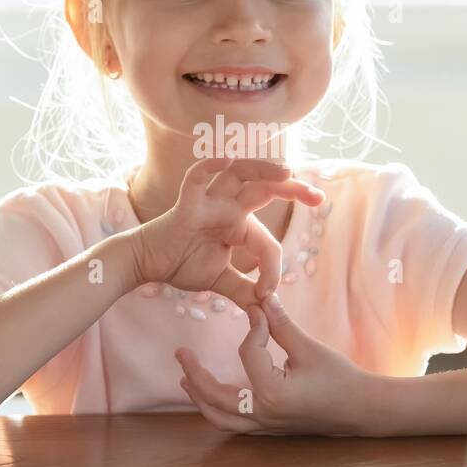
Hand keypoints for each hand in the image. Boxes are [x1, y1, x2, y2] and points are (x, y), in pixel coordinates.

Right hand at [134, 156, 324, 310]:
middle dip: (293, 189)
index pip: (267, 240)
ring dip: (262, 169)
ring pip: (237, 174)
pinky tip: (226, 157)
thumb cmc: (182, 264)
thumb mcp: (221, 281)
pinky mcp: (186, 204)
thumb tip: (266, 308)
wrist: (148, 264)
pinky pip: (196, 178)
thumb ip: (244, 291)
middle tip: (318, 197)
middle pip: (264, 188)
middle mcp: (227, 207)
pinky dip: (209, 166)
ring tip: (287, 171)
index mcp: (238, 224)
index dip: (272, 267)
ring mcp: (208, 202)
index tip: (266, 293)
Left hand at [175, 295, 375, 435]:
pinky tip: (213, 395)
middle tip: (179, 352)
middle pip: (215, 396)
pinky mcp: (270, 428)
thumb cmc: (340, 378)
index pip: (248, 352)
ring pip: (220, 417)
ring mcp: (265, 425)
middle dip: (194, 374)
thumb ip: (281, 324)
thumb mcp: (309, 348)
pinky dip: (218, 410)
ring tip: (185, 379)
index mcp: (272, 393)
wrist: (362, 409)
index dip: (254, 326)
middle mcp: (262, 414)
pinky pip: (234, 423)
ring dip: (200, 398)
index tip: (262, 308)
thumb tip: (262, 296)